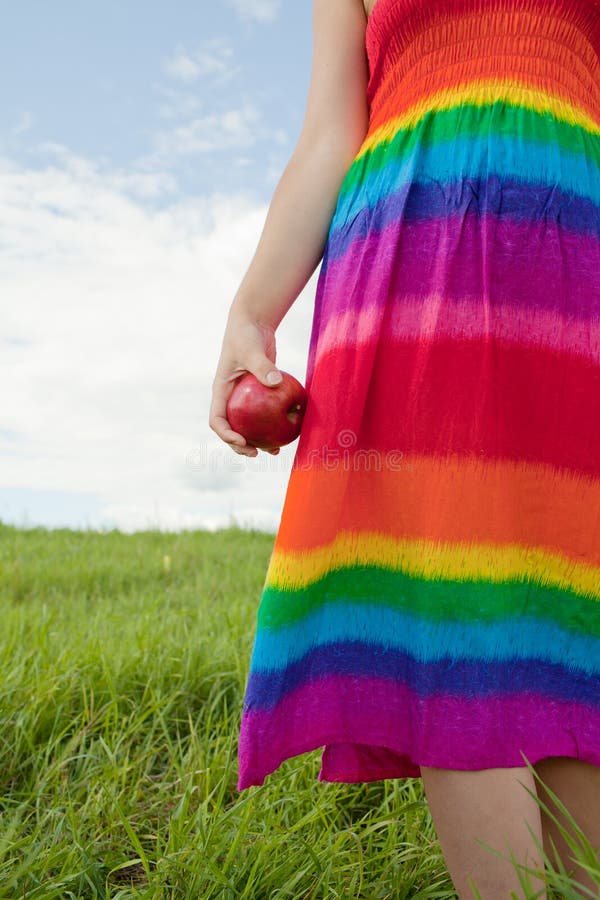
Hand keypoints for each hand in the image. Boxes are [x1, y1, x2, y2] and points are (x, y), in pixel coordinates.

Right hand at [209, 310, 282, 457]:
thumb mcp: (251, 349)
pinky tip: (288, 432)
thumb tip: (275, 383)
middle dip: (241, 445)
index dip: (226, 435)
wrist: (253, 322)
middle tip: (258, 453)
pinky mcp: (257, 394)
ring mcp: (243, 397)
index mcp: (221, 391)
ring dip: (258, 440)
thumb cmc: (247, 334)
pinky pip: (264, 414)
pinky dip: (273, 424)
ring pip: (248, 425)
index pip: (217, 420)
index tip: (243, 442)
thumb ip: (262, 366)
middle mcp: (230, 397)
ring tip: (274, 451)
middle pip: (231, 429)